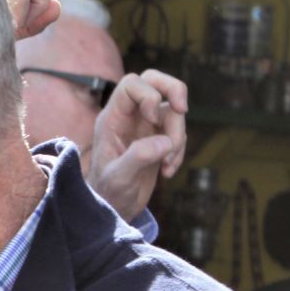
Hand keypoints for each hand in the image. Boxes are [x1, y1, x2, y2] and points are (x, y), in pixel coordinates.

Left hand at [88, 69, 188, 218]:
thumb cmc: (107, 193)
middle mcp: (129, 117)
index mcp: (112, 119)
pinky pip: (178, 132)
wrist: (112, 209)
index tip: (153, 118)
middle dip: (175, 90)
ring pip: (173, 111)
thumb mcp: (118, 178)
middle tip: (183, 110)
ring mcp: (145, 126)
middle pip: (155, 81)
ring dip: (178, 136)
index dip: (148, 93)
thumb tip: (165, 142)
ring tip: (166, 165)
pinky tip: (167, 172)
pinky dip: (179, 151)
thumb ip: (138, 157)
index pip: (131, 84)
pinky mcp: (158, 139)